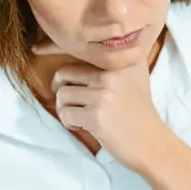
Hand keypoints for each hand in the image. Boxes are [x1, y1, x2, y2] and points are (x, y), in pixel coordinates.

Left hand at [43, 50, 167, 171]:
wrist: (153, 144)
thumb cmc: (139, 113)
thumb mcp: (136, 77)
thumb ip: (116, 60)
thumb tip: (72, 45)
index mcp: (121, 60)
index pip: (78, 50)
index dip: (51, 47)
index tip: (38, 49)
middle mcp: (113, 73)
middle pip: (64, 73)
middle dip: (61, 89)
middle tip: (71, 101)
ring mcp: (104, 94)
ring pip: (62, 95)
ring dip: (66, 109)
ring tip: (82, 117)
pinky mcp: (96, 115)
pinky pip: (66, 113)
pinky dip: (70, 123)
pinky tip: (85, 127)